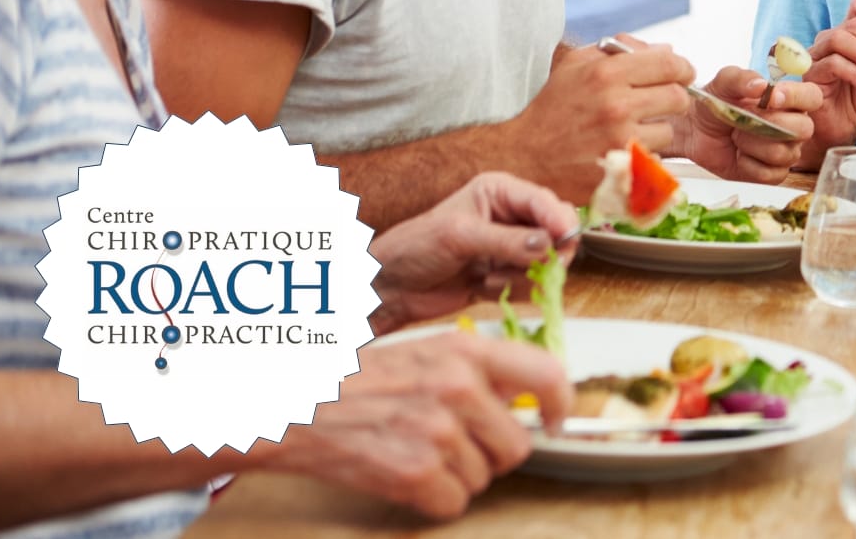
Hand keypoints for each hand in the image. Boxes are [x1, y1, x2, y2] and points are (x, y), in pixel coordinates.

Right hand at [264, 333, 570, 519]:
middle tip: (455, 444)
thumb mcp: (425, 352)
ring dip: (457, 475)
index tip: (554, 421)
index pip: (547, 373)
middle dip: (492, 454)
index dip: (560, 404)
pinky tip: (406, 474)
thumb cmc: (358, 381)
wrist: (295, 407)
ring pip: (484, 479)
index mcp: (465, 351)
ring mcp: (438, 431)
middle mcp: (458, 387)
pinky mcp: (415, 472)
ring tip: (417, 451)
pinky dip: (432, 499)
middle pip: (517, 447)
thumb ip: (478, 370)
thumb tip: (529, 397)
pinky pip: (453, 504)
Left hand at [369, 172, 579, 333]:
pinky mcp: (507, 275)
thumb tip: (549, 245)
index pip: (544, 202)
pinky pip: (530, 286)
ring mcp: (511, 248)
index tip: (566, 241)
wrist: (391, 287)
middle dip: (545, 255)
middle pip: (556, 233)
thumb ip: (507, 241)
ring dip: (521, 278)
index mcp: (500, 193)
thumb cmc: (416, 248)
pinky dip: (510, 292)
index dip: (559, 221)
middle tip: (529, 269)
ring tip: (487, 279)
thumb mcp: (460, 237)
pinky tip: (482, 288)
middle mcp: (511, 217)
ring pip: (547, 264)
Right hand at [510, 38, 695, 200]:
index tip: (681, 74)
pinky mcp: (620, 169)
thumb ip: (619, 52)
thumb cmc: (550, 109)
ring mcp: (619, 140)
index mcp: (606, 73)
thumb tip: (665, 49)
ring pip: (669, 131)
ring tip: (633, 130)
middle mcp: (616, 105)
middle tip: (660, 103)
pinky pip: (655, 159)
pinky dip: (645, 155)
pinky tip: (625, 150)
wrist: (523, 154)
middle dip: (673, 99)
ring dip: (657, 130)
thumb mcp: (575, 66)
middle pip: (678, 97)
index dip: (682, 68)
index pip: (669, 63)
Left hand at [684, 65, 821, 182]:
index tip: (771, 98)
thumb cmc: (716, 103)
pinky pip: (769, 174)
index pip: (811, 96)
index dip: (796, 97)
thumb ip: (741, 78)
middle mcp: (794, 126)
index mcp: (789, 99)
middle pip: (804, 129)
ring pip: (783, 153)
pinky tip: (739, 155)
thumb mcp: (723, 83)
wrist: (696, 130)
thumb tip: (761, 85)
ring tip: (737, 136)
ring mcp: (786, 151)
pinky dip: (748, 164)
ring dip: (752, 144)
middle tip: (745, 118)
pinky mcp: (773, 174)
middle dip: (770, 124)